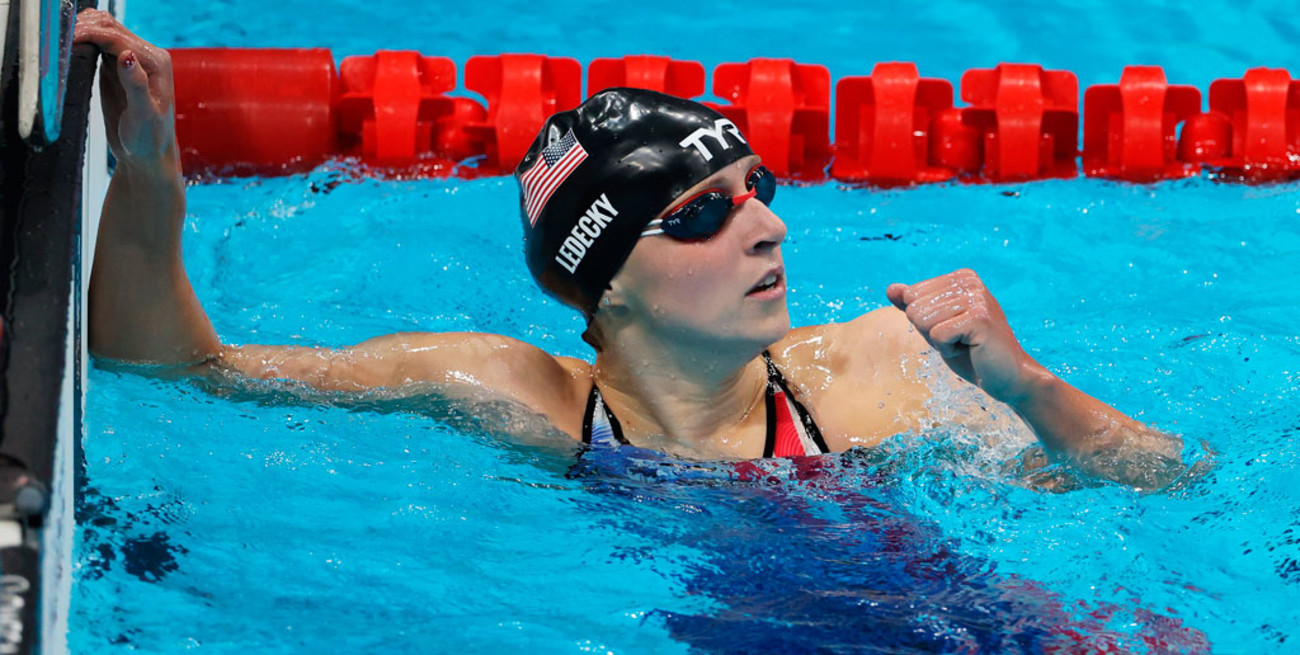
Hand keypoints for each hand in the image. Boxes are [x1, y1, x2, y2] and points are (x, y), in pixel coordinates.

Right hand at [73, 9, 177, 169]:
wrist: (146, 155)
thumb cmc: (149, 140)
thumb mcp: (143, 115)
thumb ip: (136, 84)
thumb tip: (126, 55)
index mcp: (156, 62)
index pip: (119, 38)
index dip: (92, 34)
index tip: (69, 38)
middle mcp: (145, 57)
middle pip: (110, 28)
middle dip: (85, 28)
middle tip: (61, 40)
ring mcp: (129, 61)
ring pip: (102, 32)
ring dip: (82, 31)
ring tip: (61, 42)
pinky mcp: (113, 68)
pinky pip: (96, 45)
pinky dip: (81, 41)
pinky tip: (67, 48)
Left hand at [887, 269, 1044, 404]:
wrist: (1007, 376)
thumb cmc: (971, 352)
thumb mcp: (936, 325)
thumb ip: (914, 305)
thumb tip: (890, 289)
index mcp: (961, 277)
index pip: (910, 295)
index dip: (924, 321)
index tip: (952, 329)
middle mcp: (970, 281)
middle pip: (914, 308)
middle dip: (929, 332)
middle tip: (959, 339)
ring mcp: (976, 298)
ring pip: (922, 321)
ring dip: (939, 342)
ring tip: (965, 343)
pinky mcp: (979, 318)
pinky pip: (937, 335)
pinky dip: (948, 350)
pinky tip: (971, 349)